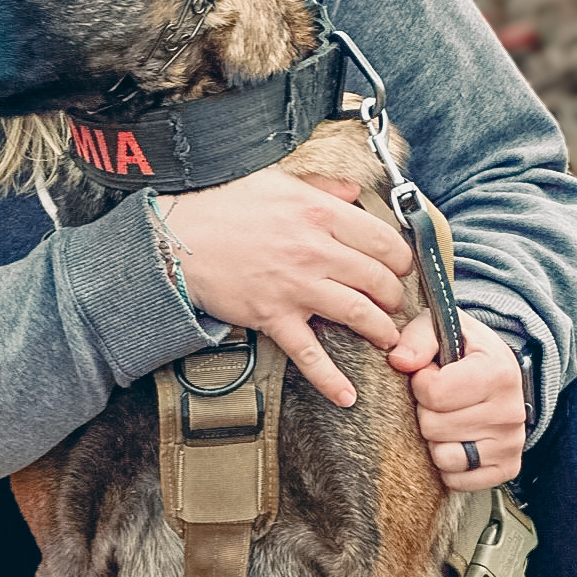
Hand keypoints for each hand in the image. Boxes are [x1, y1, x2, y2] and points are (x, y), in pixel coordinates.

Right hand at [167, 170, 413, 408]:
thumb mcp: (275, 180)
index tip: (400, 266)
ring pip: (359, 314)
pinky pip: (309, 354)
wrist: (175, 239)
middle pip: (378, 279)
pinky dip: (331, 379)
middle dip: (395, 296)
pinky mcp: (273, 316)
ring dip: (382, 330)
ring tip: (388, 338)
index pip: (383, 239)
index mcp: (318, 213)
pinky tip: (347, 395)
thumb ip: (321, 185)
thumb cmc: (221, 206)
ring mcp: (295, 286)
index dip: (401, 257)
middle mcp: (314, 250)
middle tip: (395, 303)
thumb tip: (351, 190)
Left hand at [387, 309, 525, 489]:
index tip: (432, 374)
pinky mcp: (507, 468)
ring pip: (444, 457)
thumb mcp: (443, 328)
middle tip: (441, 398)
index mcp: (498, 372)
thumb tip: (399, 360)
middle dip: (426, 410)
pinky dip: (449, 465)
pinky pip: (458, 480)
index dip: (421, 382)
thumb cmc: (466, 351)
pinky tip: (456, 439)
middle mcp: (510, 411)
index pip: (434, 393)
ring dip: (436, 439)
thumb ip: (417, 338)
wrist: (499, 372)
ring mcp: (511, 443)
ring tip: (448, 417)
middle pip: (433, 427)